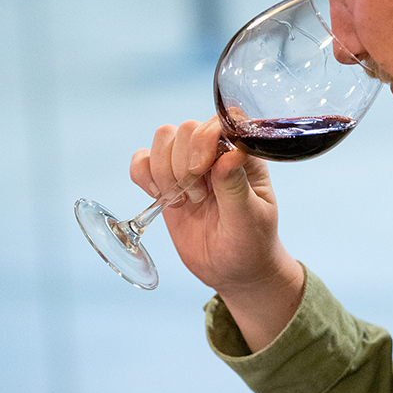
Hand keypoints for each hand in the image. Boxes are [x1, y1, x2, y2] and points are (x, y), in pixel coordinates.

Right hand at [130, 118, 304, 347]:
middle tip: (196, 197)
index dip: (206, 138)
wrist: (233, 272)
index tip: (202, 170)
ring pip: (163, 138)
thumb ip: (236, 188)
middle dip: (183, 163)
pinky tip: (160, 197)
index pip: (224, 120)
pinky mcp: (166, 181)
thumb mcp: (249, 221)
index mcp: (245, 155)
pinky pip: (142, 160)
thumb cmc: (251, 245)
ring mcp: (188, 165)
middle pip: (186, 128)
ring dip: (164, 170)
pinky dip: (143, 175)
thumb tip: (228, 156)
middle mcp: (216, 153)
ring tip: (182, 200)